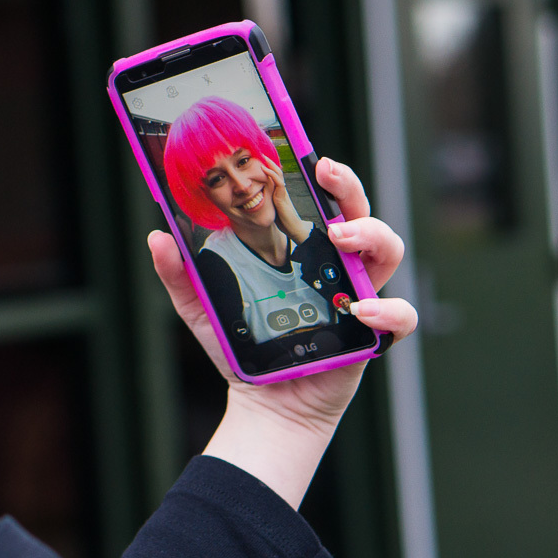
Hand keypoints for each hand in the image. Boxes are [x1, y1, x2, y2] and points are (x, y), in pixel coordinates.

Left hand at [148, 157, 416, 507]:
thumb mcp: (201, 307)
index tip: (311, 156)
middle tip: (327, 177)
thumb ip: (180, 274)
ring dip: (371, 235)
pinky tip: (362, 309)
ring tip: (339, 239)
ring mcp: (359, 295)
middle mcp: (336, 266)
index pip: (321, 202)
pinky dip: (390, 310)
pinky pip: (400, 316)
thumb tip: (158, 237)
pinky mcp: (372, 334)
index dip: (324, 176)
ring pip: (389, 250)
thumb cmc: (241, 347)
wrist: (262, 402)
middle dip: (349, 188)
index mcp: (302, 251)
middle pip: (360, 213)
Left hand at [260, 157, 312, 245]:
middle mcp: (281, 189)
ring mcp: (282, 192)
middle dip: (269, 161)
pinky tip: (265, 169)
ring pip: (278, 174)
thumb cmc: (281, 219)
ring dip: (270, 164)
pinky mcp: (282, 197)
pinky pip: (278, 183)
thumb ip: (265, 200)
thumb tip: (253, 198)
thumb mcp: (270, 207)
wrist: (292, 228)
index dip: (268, 166)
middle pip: (276, 170)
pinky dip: (271, 175)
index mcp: (278, 190)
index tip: (259, 158)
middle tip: (260, 152)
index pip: (273, 174)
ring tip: (262, 156)